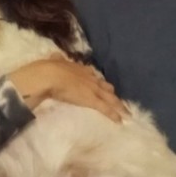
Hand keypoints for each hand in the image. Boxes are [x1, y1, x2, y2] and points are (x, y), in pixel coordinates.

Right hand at [10, 58, 127, 121]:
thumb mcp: (54, 61)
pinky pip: (106, 109)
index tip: (101, 83)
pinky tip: (120, 120)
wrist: (50, 75)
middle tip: (116, 98)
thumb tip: (54, 56)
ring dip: (119, 105)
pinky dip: (114, 115)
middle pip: (105, 86)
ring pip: (110, 98)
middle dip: (111, 92)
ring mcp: (93, 89)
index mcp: (80, 68)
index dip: (97, 80)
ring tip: (126, 112)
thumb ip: (56, 60)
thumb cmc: (49, 69)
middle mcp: (90, 78)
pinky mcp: (93, 100)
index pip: (92, 75)